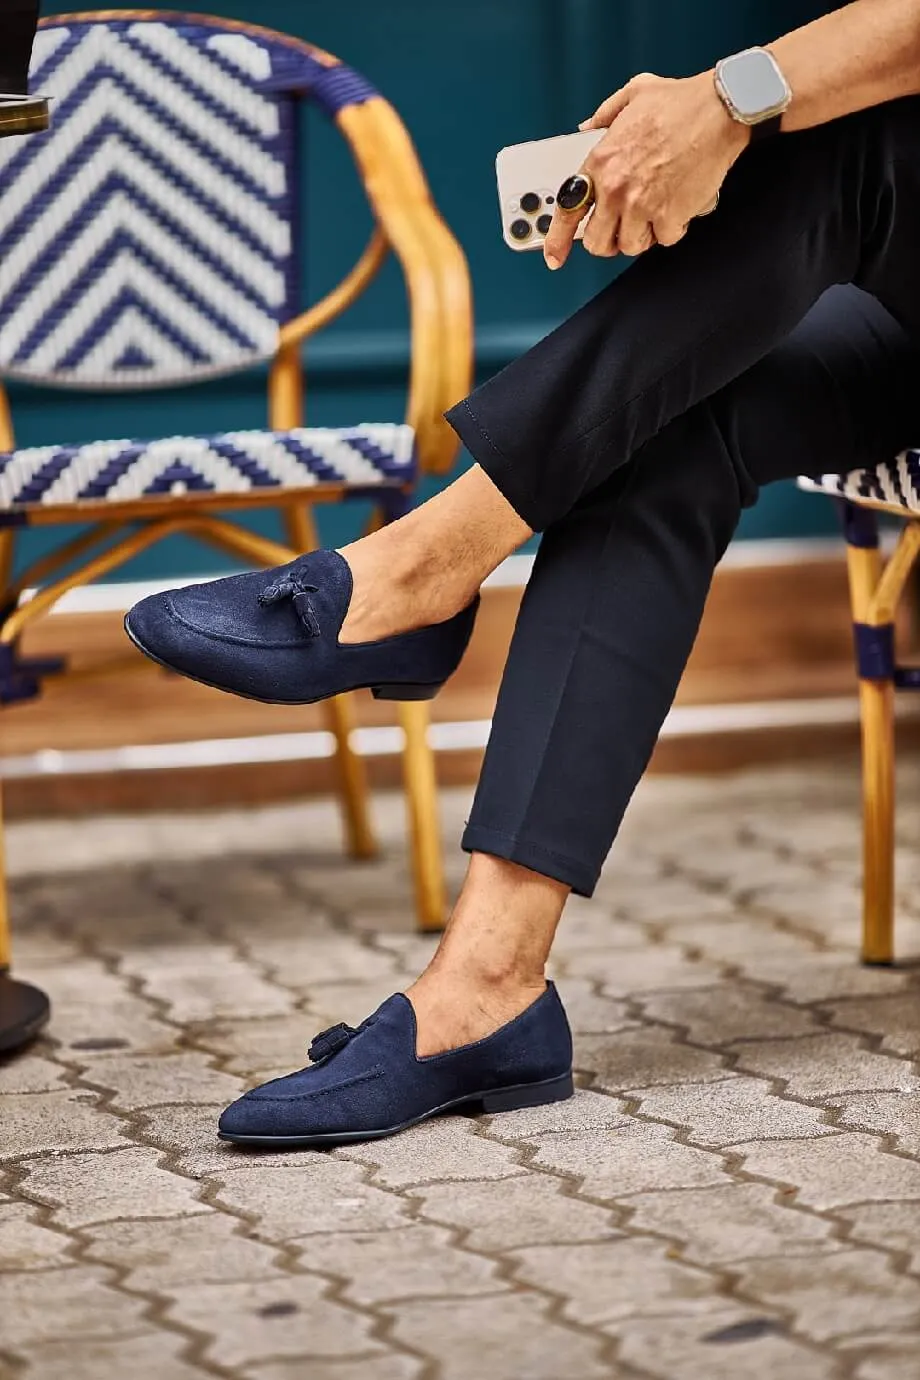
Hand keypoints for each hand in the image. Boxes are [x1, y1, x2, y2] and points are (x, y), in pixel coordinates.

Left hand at [543, 70, 748, 268]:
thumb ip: (604, 114)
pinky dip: (672, 228)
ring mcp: (641, 205)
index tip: (554, 256)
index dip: (556, 241)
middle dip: (609, 240)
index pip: (568, 212)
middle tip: (622, 228)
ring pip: (631, 246)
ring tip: (655, 211)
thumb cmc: (681, 102)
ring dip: (642, 235)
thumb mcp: (633, 94)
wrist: (719, 109)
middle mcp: (615, 188)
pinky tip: (678, 206)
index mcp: (600, 162)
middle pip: (598, 243)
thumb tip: (588, 126)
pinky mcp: (669, 216)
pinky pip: (664, 240)